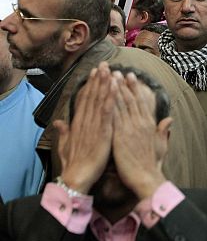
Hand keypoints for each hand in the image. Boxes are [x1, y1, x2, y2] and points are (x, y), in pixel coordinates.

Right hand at [56, 64, 116, 194]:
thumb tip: (58, 122)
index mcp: (78, 124)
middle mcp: (85, 120)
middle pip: (92, 95)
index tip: (94, 73)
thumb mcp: (66, 146)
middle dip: (97, 79)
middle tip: (103, 64)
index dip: (90, 85)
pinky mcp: (102, 130)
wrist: (78, 176)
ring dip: (104, 83)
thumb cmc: (75, 163)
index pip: (85, 100)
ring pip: (99, 99)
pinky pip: (107, 110)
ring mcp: (94, 124)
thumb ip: (64, 132)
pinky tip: (114, 86)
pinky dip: (110, 96)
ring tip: (108, 68)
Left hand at [111, 69, 170, 199]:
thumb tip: (169, 119)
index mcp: (149, 125)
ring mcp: (130, 128)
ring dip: (115, 89)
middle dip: (124, 84)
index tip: (130, 77)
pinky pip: (114, 115)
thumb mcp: (161, 145)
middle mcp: (140, 123)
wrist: (145, 177)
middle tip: (118, 70)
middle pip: (131, 99)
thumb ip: (163, 131)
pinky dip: (109, 103)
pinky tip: (103, 94)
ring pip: (122, 104)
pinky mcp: (120, 135)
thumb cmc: (151, 164)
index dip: (135, 89)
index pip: (142, 102)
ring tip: (110, 76)